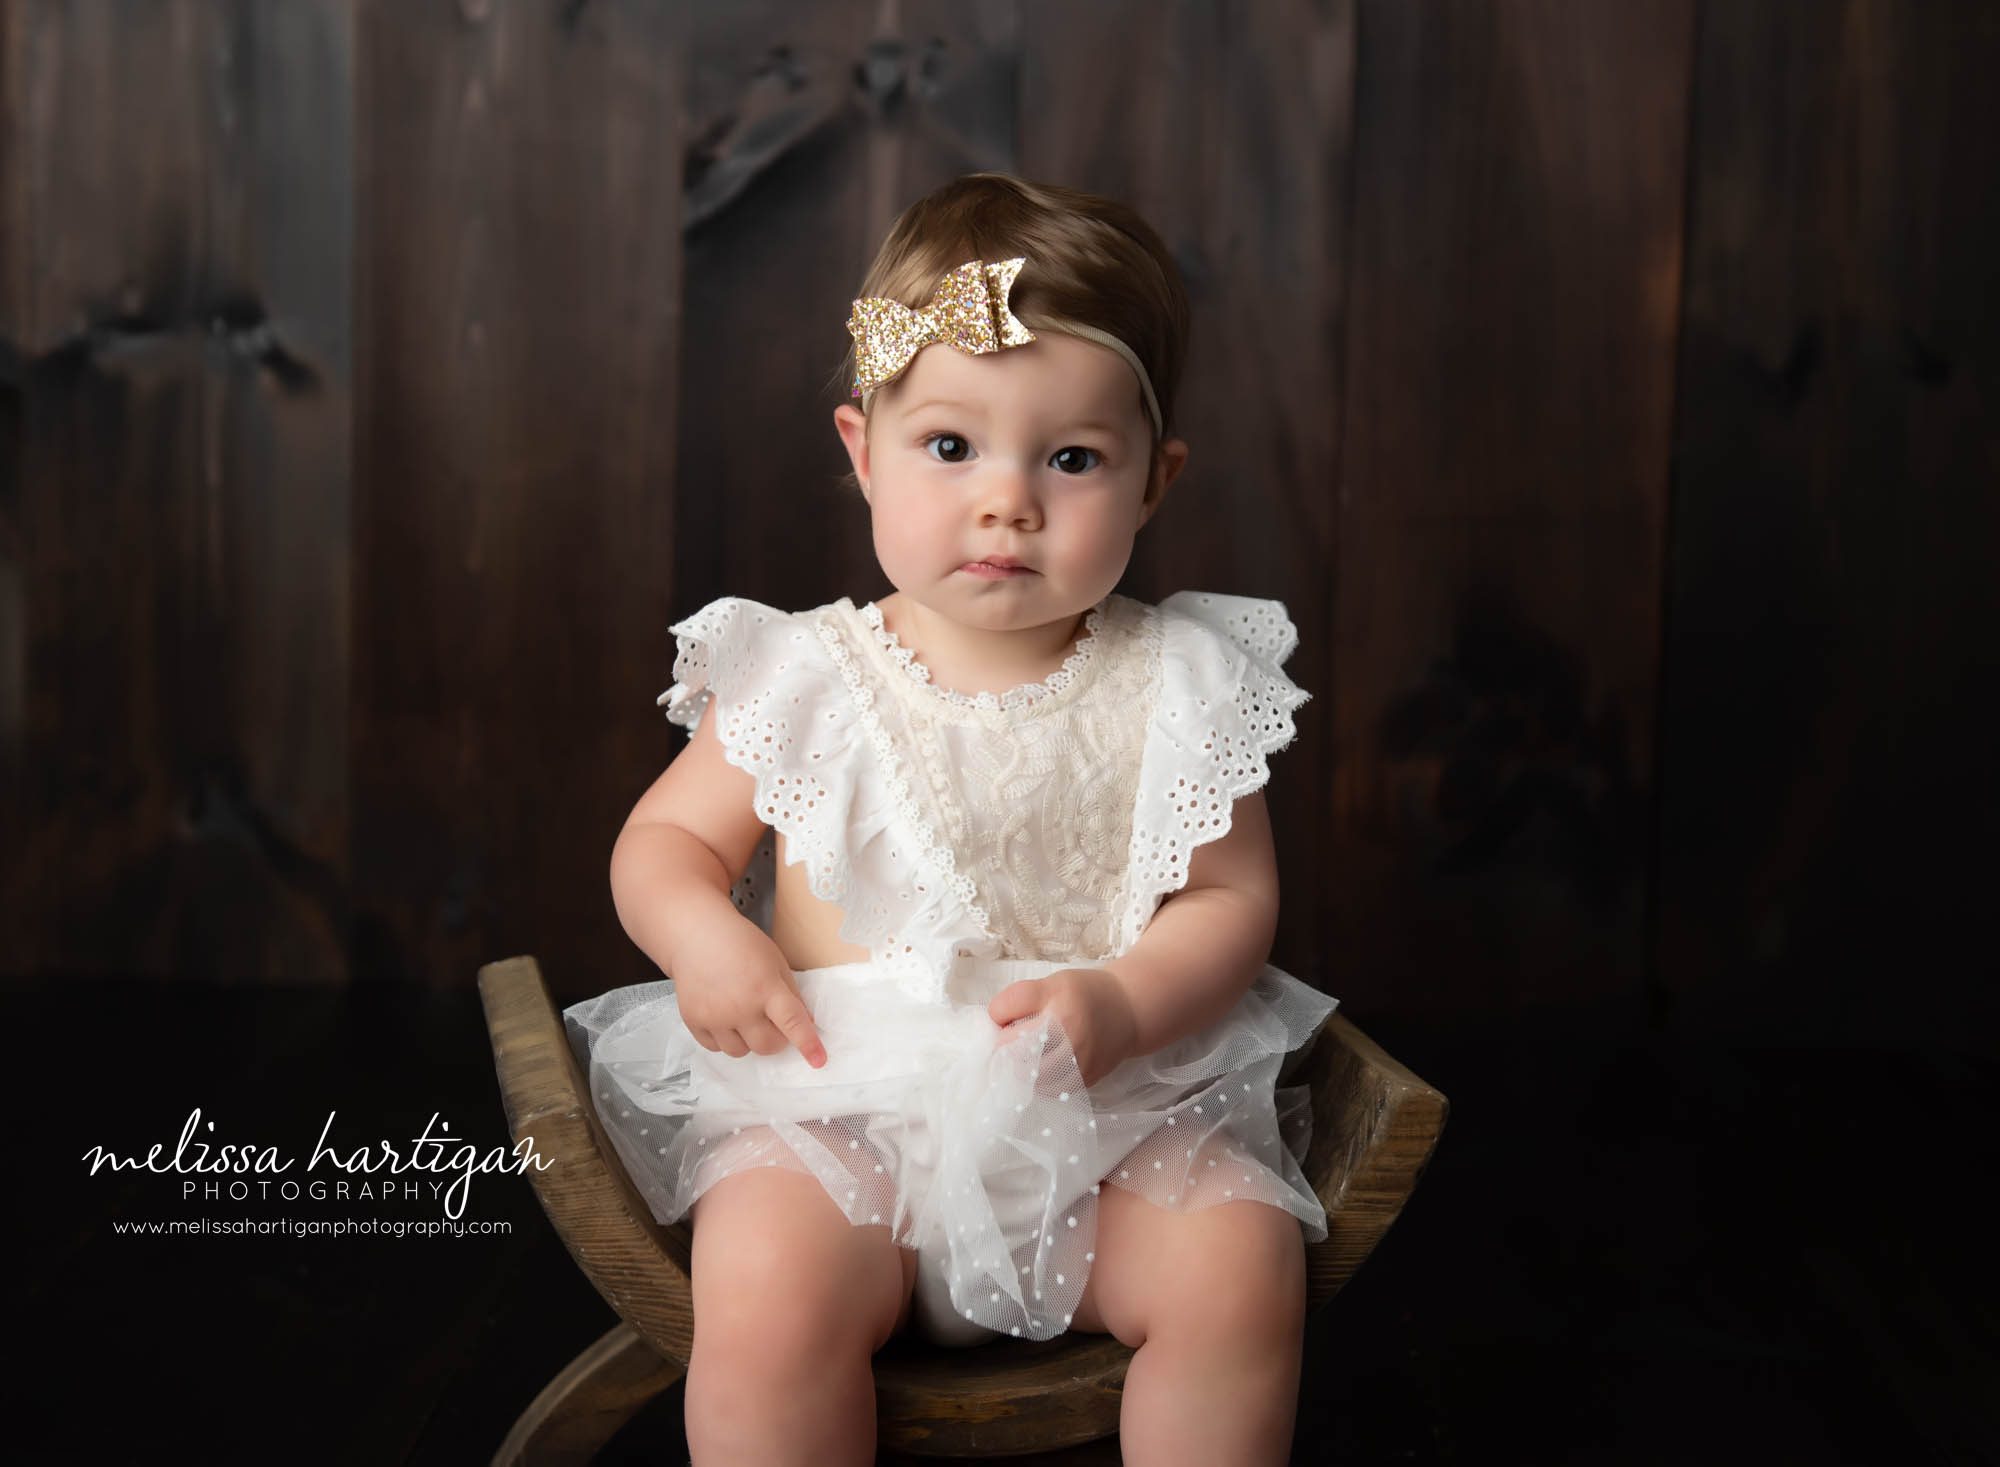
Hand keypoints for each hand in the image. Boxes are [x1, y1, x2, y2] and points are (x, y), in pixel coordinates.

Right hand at [666, 916, 825, 1066]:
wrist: (698, 935)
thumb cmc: (742, 945)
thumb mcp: (776, 962)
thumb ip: (791, 994)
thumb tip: (807, 1023)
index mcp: (766, 987)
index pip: (792, 1022)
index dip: (807, 1044)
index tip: (818, 1060)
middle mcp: (740, 1006)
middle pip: (766, 1046)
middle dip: (776, 1040)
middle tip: (772, 1023)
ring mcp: (714, 1016)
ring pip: (740, 1052)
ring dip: (748, 1041)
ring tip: (743, 1017)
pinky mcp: (694, 1021)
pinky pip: (715, 1047)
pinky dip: (723, 1039)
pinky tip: (723, 1017)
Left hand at [986, 967, 1138, 1087]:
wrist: (1129, 1011)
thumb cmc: (1084, 994)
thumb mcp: (1052, 983)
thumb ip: (1021, 1000)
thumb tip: (993, 1026)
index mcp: (1056, 996)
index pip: (1005, 1007)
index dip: (997, 1013)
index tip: (1003, 1016)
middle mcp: (1068, 1028)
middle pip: (1013, 1048)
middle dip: (1004, 1047)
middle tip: (1011, 1043)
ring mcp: (1078, 1058)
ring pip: (1028, 1076)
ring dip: (1019, 1070)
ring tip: (1026, 1060)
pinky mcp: (1085, 1079)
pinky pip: (1049, 1089)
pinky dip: (1039, 1082)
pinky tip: (1044, 1070)